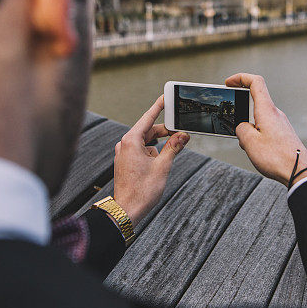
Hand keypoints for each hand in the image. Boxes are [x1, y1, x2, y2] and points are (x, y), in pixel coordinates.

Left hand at [112, 95, 189, 226]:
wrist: (126, 211)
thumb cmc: (141, 191)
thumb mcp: (163, 166)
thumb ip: (173, 147)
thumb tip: (182, 135)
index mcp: (131, 141)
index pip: (148, 118)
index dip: (159, 106)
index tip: (166, 97)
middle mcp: (124, 144)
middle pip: (148, 130)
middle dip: (165, 131)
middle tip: (181, 132)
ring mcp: (124, 153)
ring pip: (146, 141)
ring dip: (160, 143)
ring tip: (175, 147)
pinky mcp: (126, 162)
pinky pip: (141, 150)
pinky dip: (153, 151)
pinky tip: (163, 158)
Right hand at [225, 73, 306, 187]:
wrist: (300, 172)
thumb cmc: (277, 157)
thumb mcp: (250, 143)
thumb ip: (241, 130)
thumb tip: (243, 127)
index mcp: (267, 110)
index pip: (256, 82)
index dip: (240, 78)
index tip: (228, 83)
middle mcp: (276, 113)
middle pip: (256, 101)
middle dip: (241, 109)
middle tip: (230, 119)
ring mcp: (281, 124)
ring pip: (259, 118)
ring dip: (248, 126)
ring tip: (245, 144)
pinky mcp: (283, 134)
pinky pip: (265, 128)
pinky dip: (256, 135)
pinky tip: (255, 151)